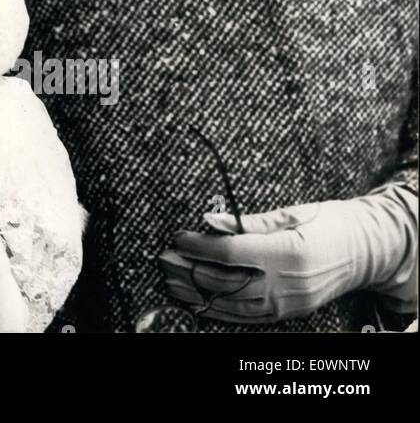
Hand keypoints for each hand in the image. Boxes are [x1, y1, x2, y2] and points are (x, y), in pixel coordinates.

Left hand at [159, 197, 411, 323]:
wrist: (367, 251)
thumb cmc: (330, 223)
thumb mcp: (291, 213)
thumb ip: (247, 221)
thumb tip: (209, 219)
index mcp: (286, 252)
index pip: (229, 253)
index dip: (198, 246)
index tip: (177, 237)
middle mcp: (286, 283)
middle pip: (225, 280)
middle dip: (189, 270)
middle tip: (163, 259)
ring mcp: (288, 303)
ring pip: (231, 303)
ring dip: (197, 293)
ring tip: (171, 281)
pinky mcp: (289, 313)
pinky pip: (247, 317)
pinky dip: (219, 311)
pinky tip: (198, 302)